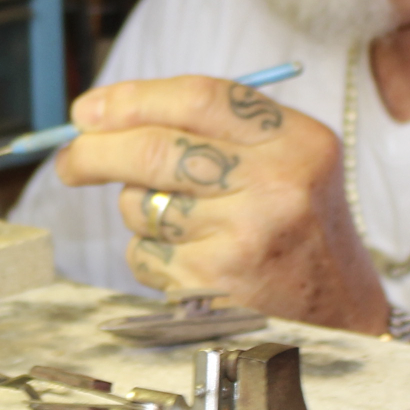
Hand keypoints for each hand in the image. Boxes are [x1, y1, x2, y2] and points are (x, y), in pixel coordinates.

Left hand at [55, 75, 389, 333]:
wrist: (340, 312)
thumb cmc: (297, 221)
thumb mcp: (286, 157)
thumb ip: (214, 125)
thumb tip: (103, 115)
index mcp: (296, 138)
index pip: (198, 96)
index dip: (132, 98)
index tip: (88, 110)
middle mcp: (276, 182)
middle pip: (155, 149)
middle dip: (95, 151)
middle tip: (70, 159)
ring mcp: (245, 235)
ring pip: (141, 204)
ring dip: (137, 209)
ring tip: (180, 220)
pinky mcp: (215, 283)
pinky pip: (144, 254)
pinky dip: (149, 253)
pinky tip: (189, 258)